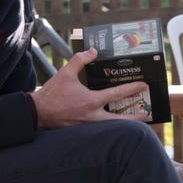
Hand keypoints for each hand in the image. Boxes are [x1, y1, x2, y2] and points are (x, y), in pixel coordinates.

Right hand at [30, 48, 149, 127]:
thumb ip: (80, 60)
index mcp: (91, 101)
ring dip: (123, 125)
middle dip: (135, 118)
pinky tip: (113, 125)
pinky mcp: (82, 132)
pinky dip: (109, 128)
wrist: (36, 113)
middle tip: (147, 114)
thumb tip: (93, 51)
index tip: (144, 85)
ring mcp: (88, 126)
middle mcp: (93, 116)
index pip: (117, 94)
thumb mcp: (65, 73)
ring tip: (135, 122)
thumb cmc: (51, 94)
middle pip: (120, 120)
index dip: (132, 88)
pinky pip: (100, 130)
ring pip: (111, 127)